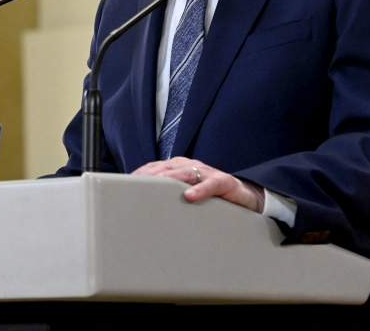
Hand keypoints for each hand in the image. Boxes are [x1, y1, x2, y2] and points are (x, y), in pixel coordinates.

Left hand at [131, 156, 264, 212]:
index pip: (155, 168)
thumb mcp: (186, 192)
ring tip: (156, 188)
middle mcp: (191, 166)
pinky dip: (200, 190)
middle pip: (166, 169)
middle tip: (134, 186)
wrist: (244, 195)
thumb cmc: (210, 195)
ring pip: (185, 173)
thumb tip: (142, 204)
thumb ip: (167, 194)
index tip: (125, 184)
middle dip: (149, 176)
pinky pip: (211, 185)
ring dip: (170, 180)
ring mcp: (207, 172)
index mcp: (179, 167)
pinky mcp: (224, 182)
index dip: (140, 175)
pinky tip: (190, 196)